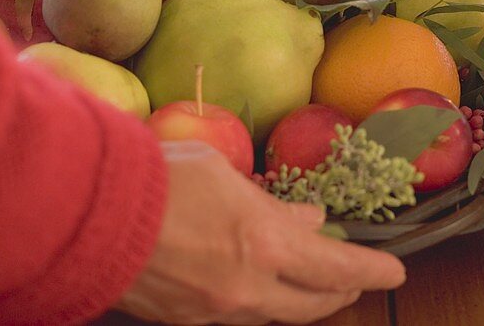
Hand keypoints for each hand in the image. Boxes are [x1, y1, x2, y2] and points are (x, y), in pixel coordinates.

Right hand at [118, 141, 404, 324]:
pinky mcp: (185, 322)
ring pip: (278, 317)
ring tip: (314, 285)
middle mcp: (247, 287)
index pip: (334, 268)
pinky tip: (260, 287)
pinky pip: (241, 319)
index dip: (370, 271)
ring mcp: (216, 311)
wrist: (89, 216)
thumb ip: (267, 201)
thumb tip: (308, 219)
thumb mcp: (219, 173)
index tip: (394, 270)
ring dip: (303, 301)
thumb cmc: (156, 178)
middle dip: (341, 292)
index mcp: (261, 242)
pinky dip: (262, 304)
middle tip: (357, 279)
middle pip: (313, 304)